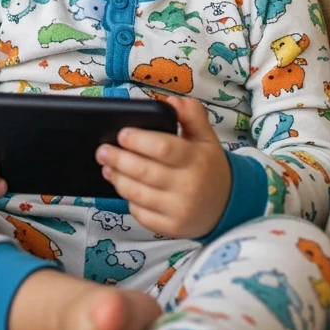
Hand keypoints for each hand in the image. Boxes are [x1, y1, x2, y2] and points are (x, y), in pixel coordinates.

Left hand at [94, 94, 230, 238]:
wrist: (227, 205)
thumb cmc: (209, 167)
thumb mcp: (206, 137)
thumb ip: (192, 115)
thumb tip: (171, 101)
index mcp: (196, 159)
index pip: (163, 148)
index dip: (138, 141)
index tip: (121, 134)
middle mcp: (188, 186)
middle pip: (145, 172)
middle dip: (119, 160)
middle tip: (102, 151)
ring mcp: (180, 210)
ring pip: (139, 195)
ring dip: (118, 180)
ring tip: (107, 168)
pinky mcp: (172, 228)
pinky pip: (142, 215)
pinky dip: (129, 201)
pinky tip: (124, 188)